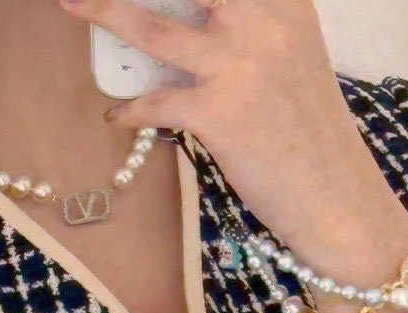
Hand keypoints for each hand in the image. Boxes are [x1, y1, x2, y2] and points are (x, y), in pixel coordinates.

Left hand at [56, 0, 407, 278]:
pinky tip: (116, 115)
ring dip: (104, 11)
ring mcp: (239, 66)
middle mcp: (262, 21)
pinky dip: (130, 109)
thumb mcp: (294, 57)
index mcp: (284, 1)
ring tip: (71, 3)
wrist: (336, 197)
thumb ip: (255, 24)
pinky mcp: (220, 114)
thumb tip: (195, 17)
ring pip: (153, 27)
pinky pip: (156, 103)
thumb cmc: (310, 133)